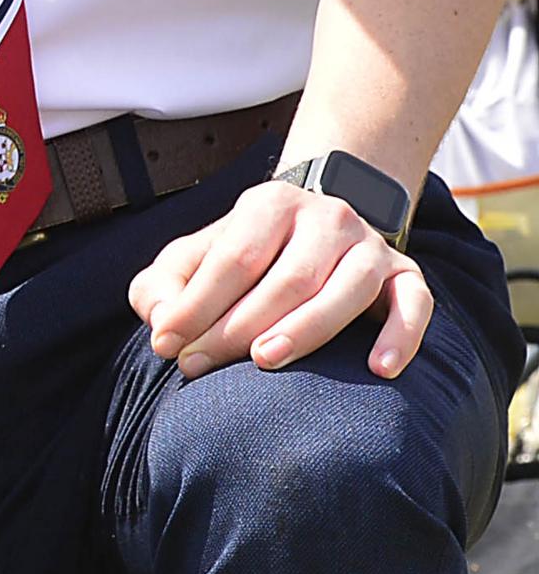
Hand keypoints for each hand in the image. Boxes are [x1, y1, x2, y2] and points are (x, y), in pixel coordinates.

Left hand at [129, 176, 432, 378]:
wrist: (317, 230)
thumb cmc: (244, 257)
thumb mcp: (196, 257)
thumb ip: (166, 283)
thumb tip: (159, 319)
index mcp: (270, 204)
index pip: (233, 259)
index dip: (196, 305)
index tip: (165, 344)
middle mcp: (327, 217)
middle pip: (286, 279)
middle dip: (238, 327)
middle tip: (198, 365)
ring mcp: (371, 246)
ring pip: (346, 290)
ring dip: (306, 330)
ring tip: (265, 361)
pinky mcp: (407, 277)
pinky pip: (414, 306)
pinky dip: (401, 337)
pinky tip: (379, 369)